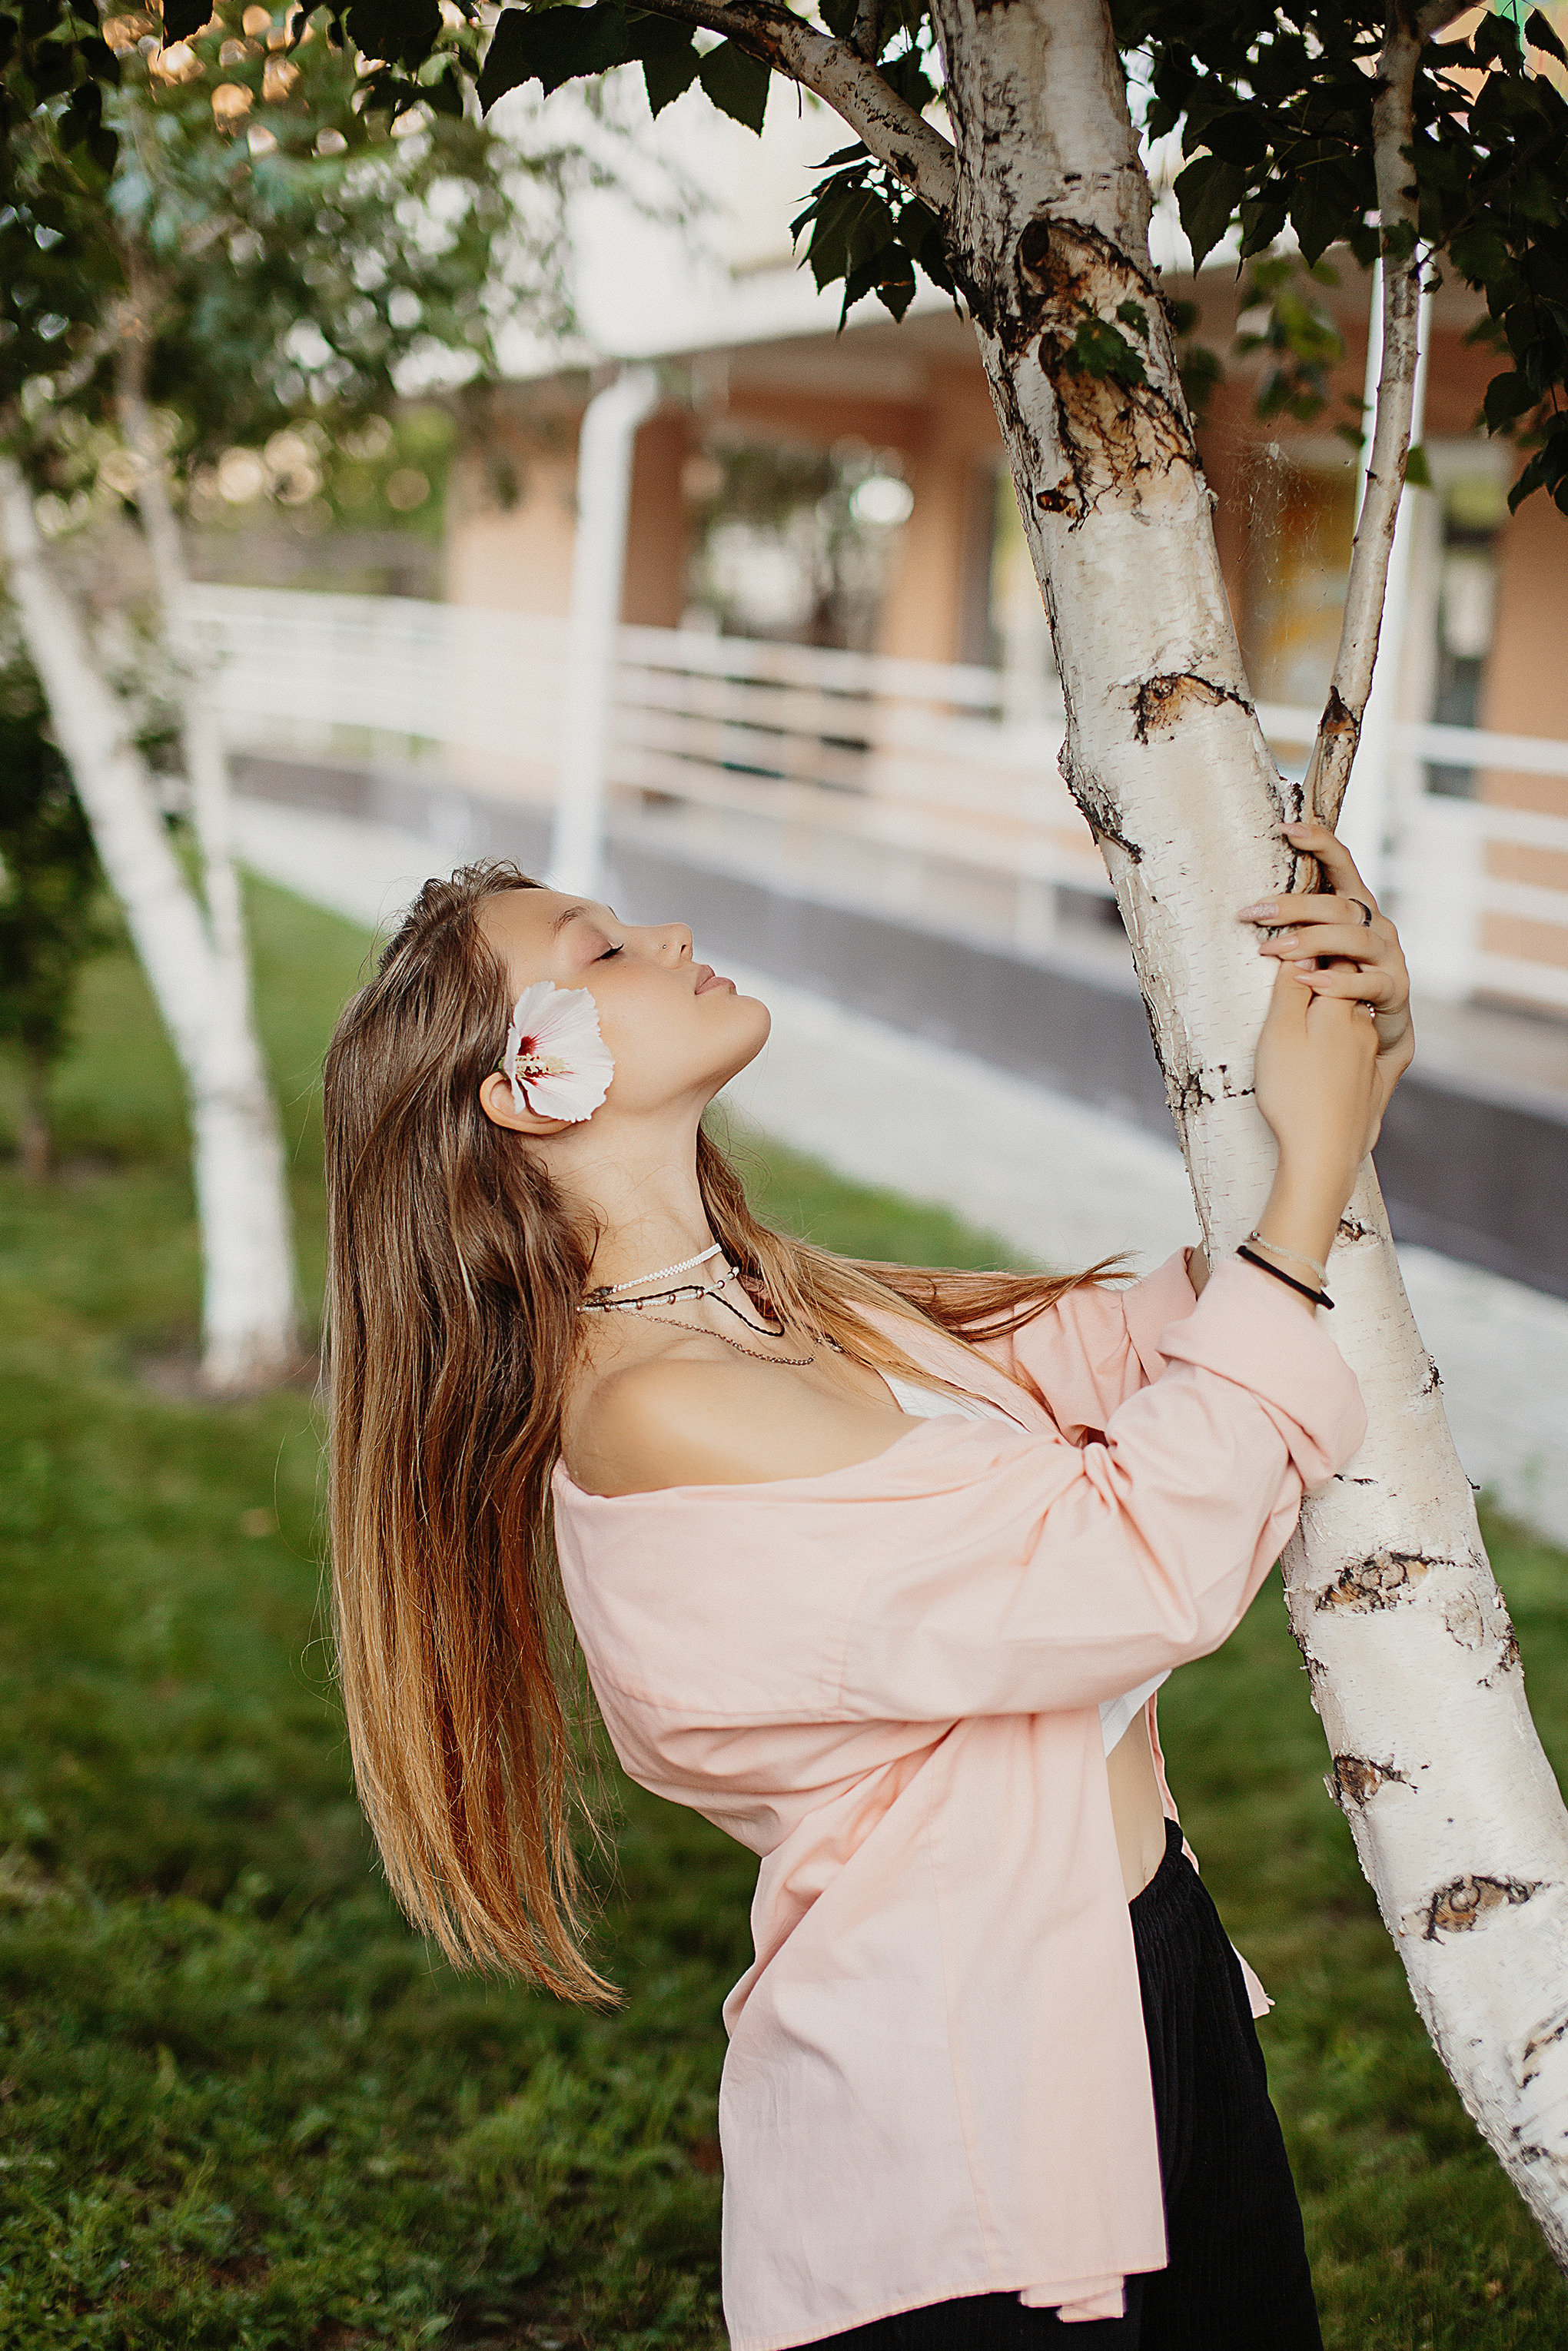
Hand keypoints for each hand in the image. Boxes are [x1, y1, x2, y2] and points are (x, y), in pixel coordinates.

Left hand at [1239, 818, 1415, 1074]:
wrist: (1374, 1038)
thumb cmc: (1335, 985)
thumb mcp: (1315, 951)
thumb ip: (1296, 926)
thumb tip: (1248, 905)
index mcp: (1356, 908)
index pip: (1342, 864)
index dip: (1319, 841)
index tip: (1285, 828)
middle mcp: (1377, 925)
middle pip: (1338, 905)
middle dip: (1294, 906)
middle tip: (1252, 913)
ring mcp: (1389, 956)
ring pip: (1354, 939)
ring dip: (1311, 941)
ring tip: (1273, 951)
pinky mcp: (1395, 990)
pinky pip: (1369, 982)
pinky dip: (1339, 981)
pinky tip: (1311, 982)